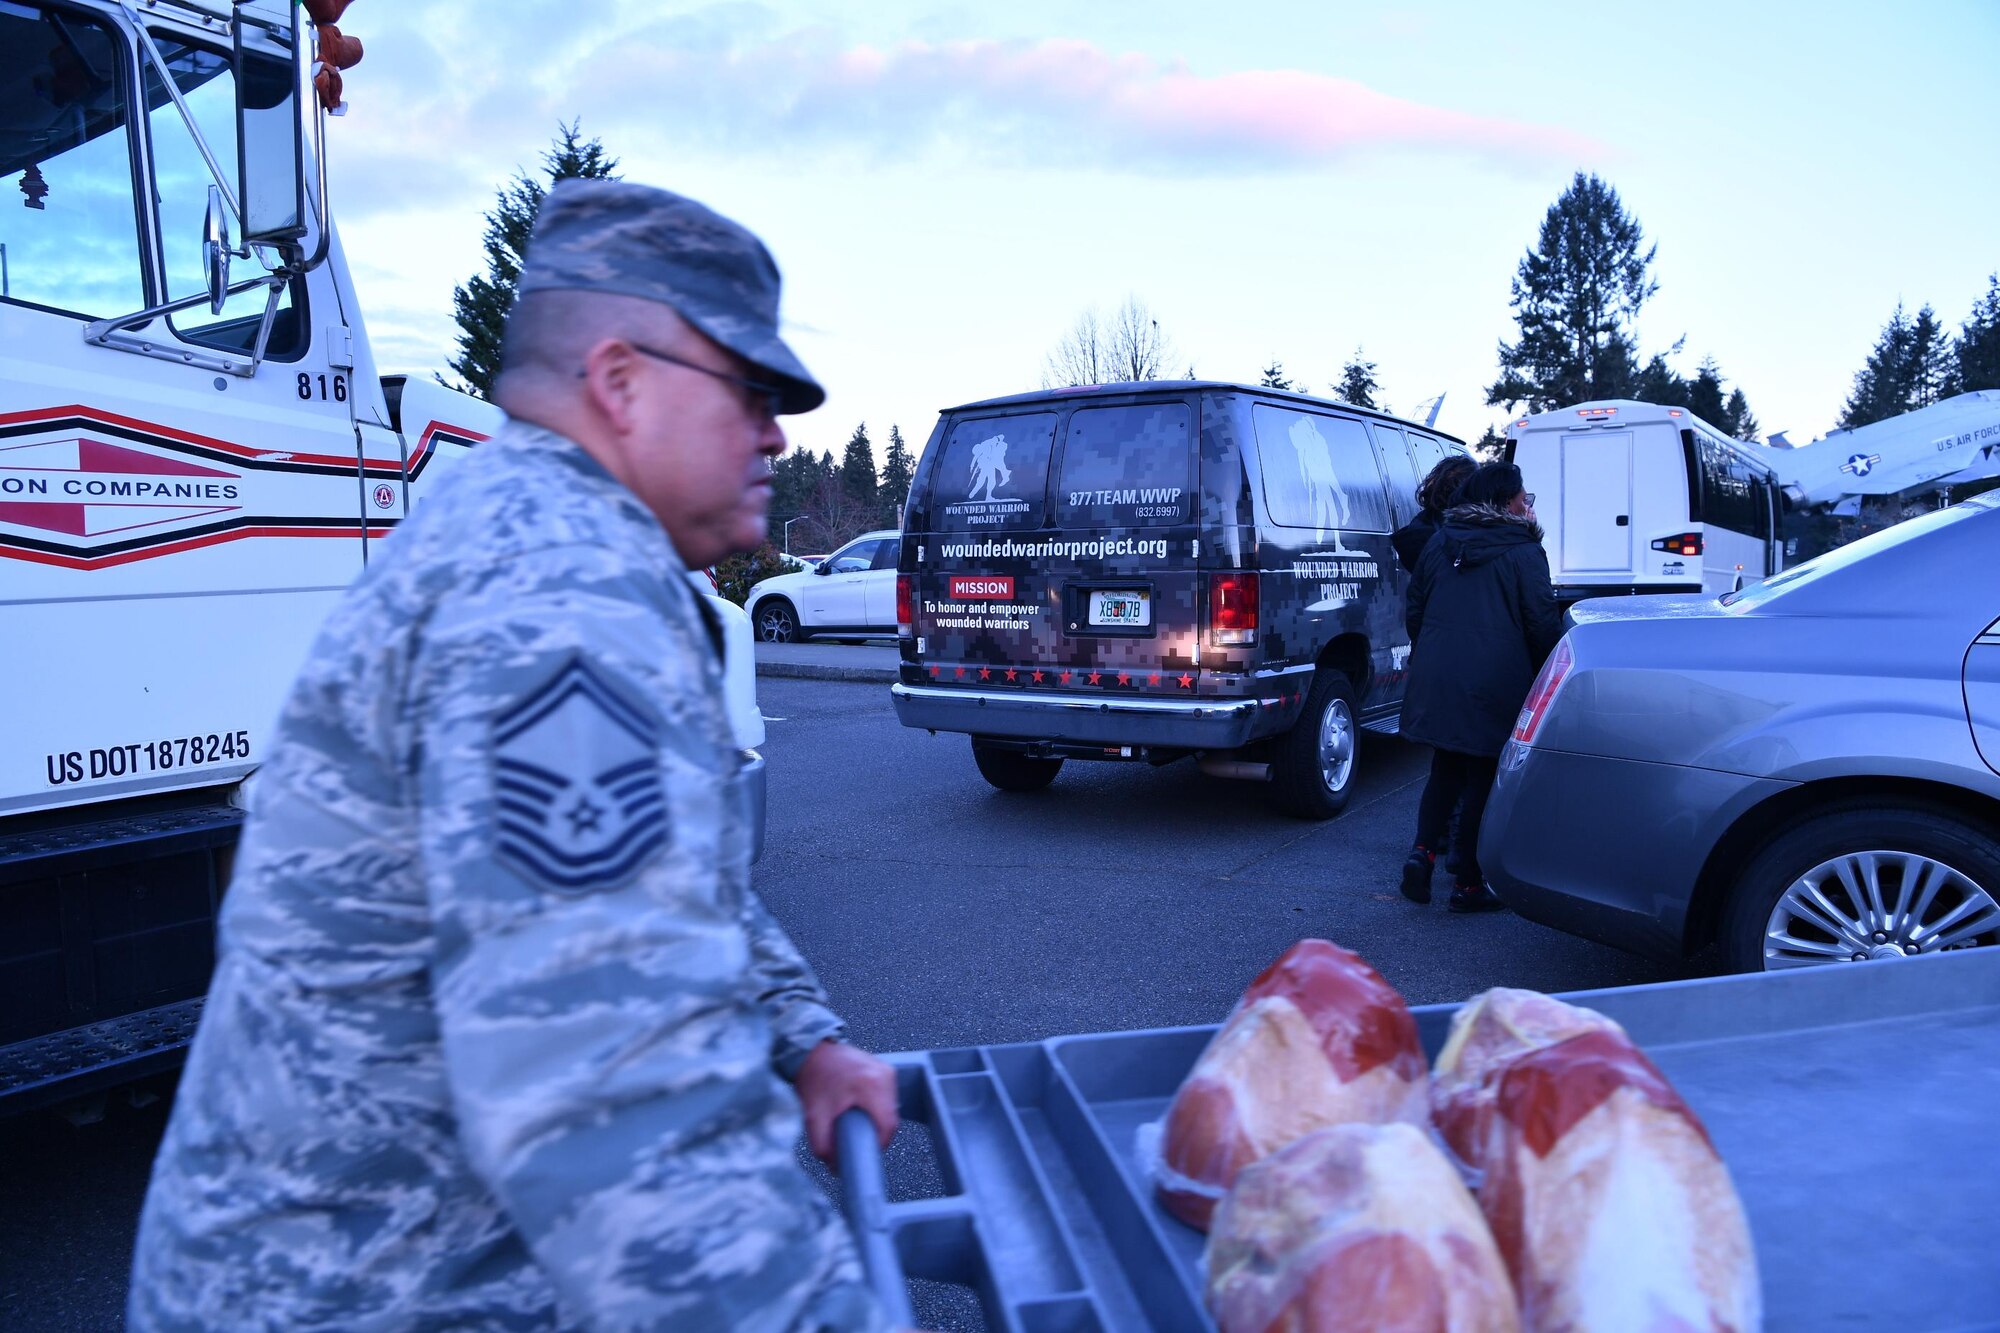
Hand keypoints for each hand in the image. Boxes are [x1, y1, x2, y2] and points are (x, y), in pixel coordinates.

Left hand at [795, 1039, 897, 1163]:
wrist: (810, 1051)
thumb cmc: (813, 1079)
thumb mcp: (814, 1117)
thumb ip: (823, 1146)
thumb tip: (836, 1167)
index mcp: (872, 1086)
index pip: (888, 1125)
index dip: (879, 1144)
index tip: (865, 1151)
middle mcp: (884, 1075)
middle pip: (892, 1117)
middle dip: (877, 1133)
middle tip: (857, 1137)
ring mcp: (887, 1070)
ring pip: (891, 1108)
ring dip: (878, 1119)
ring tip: (857, 1121)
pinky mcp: (885, 1068)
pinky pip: (888, 1096)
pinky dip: (877, 1107)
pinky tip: (861, 1108)